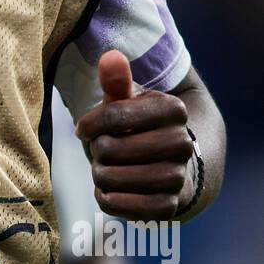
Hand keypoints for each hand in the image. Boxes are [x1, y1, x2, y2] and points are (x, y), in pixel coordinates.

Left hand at [75, 51, 193, 220]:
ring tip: (107, 168)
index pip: (115, 115)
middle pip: (110, 148)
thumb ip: (117, 80)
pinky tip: (110, 189)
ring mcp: (177, 178)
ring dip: (99, 174)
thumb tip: (110, 56)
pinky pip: (120, 205)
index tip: (83, 129)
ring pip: (110, 178)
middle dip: (97, 150)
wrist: (172, 165)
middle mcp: (181, 143)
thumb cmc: (141, 129)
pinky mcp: (168, 207)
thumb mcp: (130, 102)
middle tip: (103, 150)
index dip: (90, 123)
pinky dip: (106, 198)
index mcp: (174, 110)